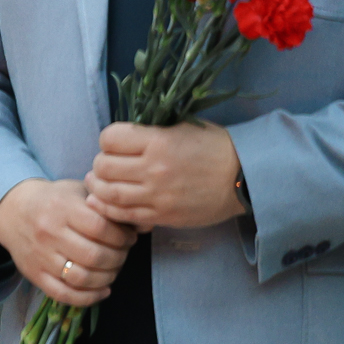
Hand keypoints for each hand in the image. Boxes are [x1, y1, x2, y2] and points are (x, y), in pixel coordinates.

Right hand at [0, 177, 134, 307]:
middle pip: (94, 255)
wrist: (12, 210)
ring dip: (106, 278)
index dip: (122, 236)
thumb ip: (109, 205)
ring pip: (80, 277)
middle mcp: (49, 233)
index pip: (100, 228)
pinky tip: (102, 290)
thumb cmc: (54, 200)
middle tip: (123, 253)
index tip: (129, 237)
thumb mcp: (79, 191)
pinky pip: (64, 294)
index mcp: (62, 208)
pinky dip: (88, 297)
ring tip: (112, 269)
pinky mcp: (34, 275)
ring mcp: (40, 256)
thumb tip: (144, 225)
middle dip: (118, 258)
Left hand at [85, 121, 245, 232]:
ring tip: (99, 182)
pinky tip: (104, 201)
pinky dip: (108, 208)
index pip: (110, 138)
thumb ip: (150, 132)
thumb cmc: (215, 147)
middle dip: (100, 164)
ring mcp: (157, 195)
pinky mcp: (162, 216)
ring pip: (109, 193)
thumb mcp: (182, 127)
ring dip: (98, 187)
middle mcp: (154, 168)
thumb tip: (119, 139)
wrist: (245, 178)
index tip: (114, 144)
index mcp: (158, 140)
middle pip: (104, 166)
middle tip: (106, 164)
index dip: (108, 140)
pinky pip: (124, 214)